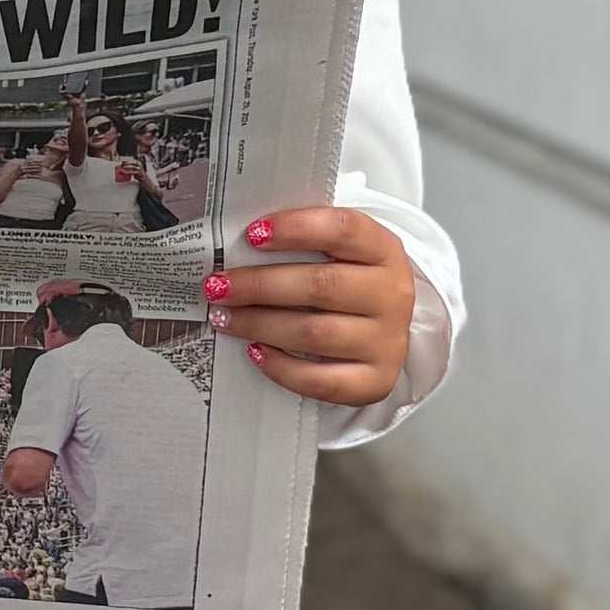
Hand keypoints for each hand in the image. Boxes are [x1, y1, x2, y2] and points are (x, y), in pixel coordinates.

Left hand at [207, 202, 415, 407]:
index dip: (296, 228)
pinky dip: (282, 367)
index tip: (252, 233)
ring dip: (260, 325)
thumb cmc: (351, 285)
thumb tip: (242, 245)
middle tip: (218, 286)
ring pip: (315, 333)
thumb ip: (304, 243)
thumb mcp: (341, 253)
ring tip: (226, 318)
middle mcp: (392, 294)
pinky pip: (321, 380)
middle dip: (260, 285)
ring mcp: (387, 341)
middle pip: (321, 285)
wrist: (384, 330)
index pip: (343, 230)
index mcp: (384, 251)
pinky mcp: (375, 380)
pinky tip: (256, 352)